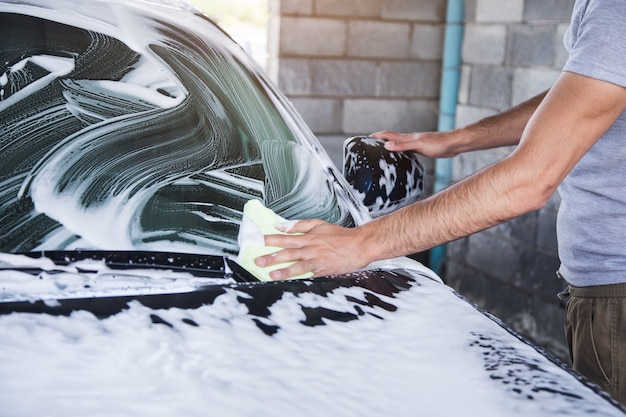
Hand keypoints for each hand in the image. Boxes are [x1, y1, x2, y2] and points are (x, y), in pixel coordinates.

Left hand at [254, 219, 369, 279]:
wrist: (358, 246)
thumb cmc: (340, 236)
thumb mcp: (319, 224)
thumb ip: (299, 225)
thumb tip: (282, 225)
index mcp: (308, 237)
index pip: (285, 237)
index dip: (270, 240)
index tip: (258, 241)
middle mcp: (310, 249)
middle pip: (288, 253)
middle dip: (271, 257)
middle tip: (258, 261)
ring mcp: (317, 261)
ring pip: (297, 266)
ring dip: (284, 271)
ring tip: (272, 274)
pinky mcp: (323, 272)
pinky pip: (309, 276)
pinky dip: (300, 280)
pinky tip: (291, 283)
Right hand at [370, 130, 458, 157]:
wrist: (454, 144)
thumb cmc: (439, 144)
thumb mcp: (418, 145)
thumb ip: (403, 145)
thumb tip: (386, 145)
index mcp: (407, 137)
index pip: (388, 135)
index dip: (377, 136)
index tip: (367, 137)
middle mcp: (410, 139)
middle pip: (392, 137)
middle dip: (380, 139)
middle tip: (371, 143)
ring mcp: (416, 143)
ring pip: (399, 143)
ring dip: (390, 144)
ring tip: (383, 149)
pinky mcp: (422, 148)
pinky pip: (407, 149)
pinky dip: (400, 150)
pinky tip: (402, 155)